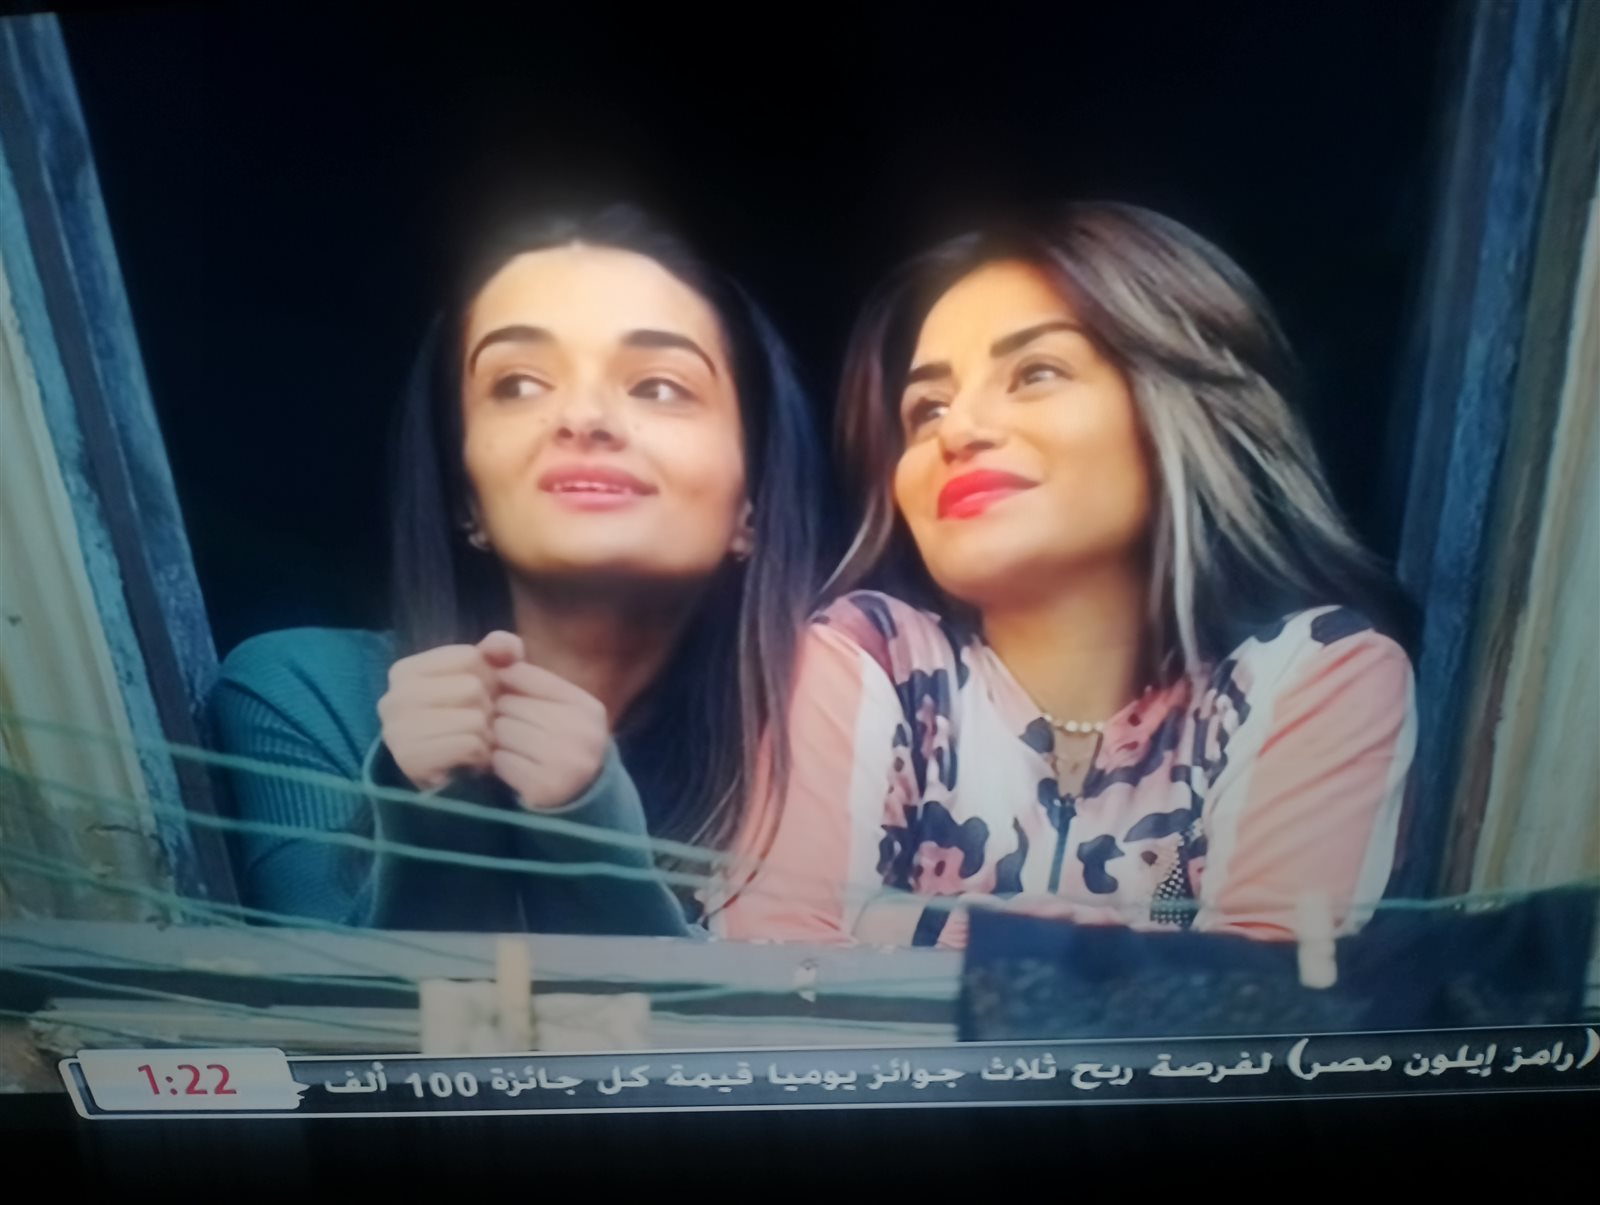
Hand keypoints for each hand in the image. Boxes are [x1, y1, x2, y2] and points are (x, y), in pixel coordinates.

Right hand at [377, 631, 523, 790]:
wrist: (446, 775)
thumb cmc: (463, 718)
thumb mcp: (482, 677)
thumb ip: (498, 652)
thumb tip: (510, 646)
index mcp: (405, 671)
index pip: (470, 657)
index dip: (488, 676)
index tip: (479, 696)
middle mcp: (393, 697)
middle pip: (472, 687)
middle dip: (488, 707)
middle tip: (480, 723)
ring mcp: (397, 730)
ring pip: (474, 718)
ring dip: (486, 733)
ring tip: (475, 740)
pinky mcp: (411, 759)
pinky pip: (470, 744)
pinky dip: (480, 753)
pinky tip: (470, 758)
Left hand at [490, 660, 610, 810]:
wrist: (580, 797)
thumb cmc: (559, 741)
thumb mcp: (554, 706)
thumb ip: (526, 674)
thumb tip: (491, 645)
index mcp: (587, 706)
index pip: (526, 674)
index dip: (508, 685)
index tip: (509, 699)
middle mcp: (582, 730)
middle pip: (510, 704)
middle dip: (503, 715)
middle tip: (513, 730)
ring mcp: (566, 760)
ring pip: (502, 730)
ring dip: (499, 740)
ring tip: (514, 748)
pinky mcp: (545, 786)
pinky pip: (500, 760)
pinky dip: (500, 764)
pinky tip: (515, 767)